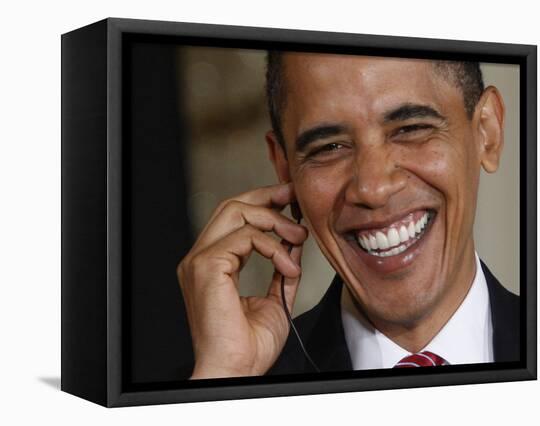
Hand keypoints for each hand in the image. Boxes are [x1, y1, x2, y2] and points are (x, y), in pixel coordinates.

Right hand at [177, 183, 307, 378]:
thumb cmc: (248, 346)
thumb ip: (281, 268)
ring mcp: (200, 261)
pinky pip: (245, 237)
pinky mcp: (207, 267)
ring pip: (236, 213)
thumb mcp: (274, 298)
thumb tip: (294, 244)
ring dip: (275, 220)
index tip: (288, 199)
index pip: (233, 218)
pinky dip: (274, 247)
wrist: (236, 371)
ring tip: (299, 237)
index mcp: (211, 265)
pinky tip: (288, 266)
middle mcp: (200, 258)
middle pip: (231, 206)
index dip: (262, 202)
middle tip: (294, 198)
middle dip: (266, 196)